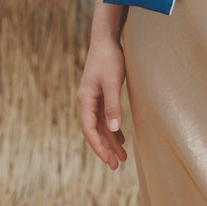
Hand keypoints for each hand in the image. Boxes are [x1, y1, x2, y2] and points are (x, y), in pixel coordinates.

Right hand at [76, 37, 128, 169]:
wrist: (106, 40)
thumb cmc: (109, 59)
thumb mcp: (112, 82)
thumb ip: (112, 105)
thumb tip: (113, 128)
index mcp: (85, 100)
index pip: (89, 130)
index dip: (98, 146)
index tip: (108, 160)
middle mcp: (87, 102)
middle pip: (95, 131)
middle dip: (105, 149)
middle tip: (116, 166)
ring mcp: (93, 98)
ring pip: (101, 125)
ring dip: (110, 140)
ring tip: (121, 156)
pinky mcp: (101, 94)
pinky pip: (105, 117)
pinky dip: (112, 128)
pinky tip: (120, 137)